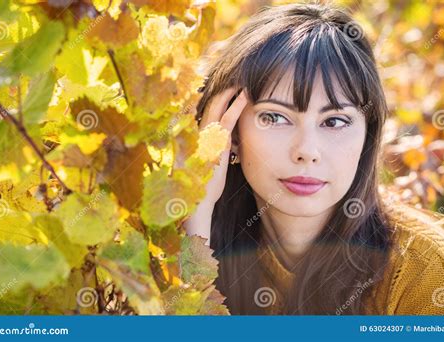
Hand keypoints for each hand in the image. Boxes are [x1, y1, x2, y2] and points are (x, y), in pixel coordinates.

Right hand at [199, 87, 247, 204]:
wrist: (198, 201)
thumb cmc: (204, 185)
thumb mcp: (208, 164)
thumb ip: (214, 149)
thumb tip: (224, 141)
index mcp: (198, 136)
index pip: (208, 109)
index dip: (218, 95)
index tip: (229, 84)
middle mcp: (199, 132)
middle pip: (211, 103)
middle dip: (224, 88)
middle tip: (237, 75)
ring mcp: (206, 137)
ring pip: (217, 106)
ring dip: (230, 91)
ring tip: (242, 79)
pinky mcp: (215, 145)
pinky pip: (226, 120)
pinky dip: (236, 106)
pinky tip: (245, 96)